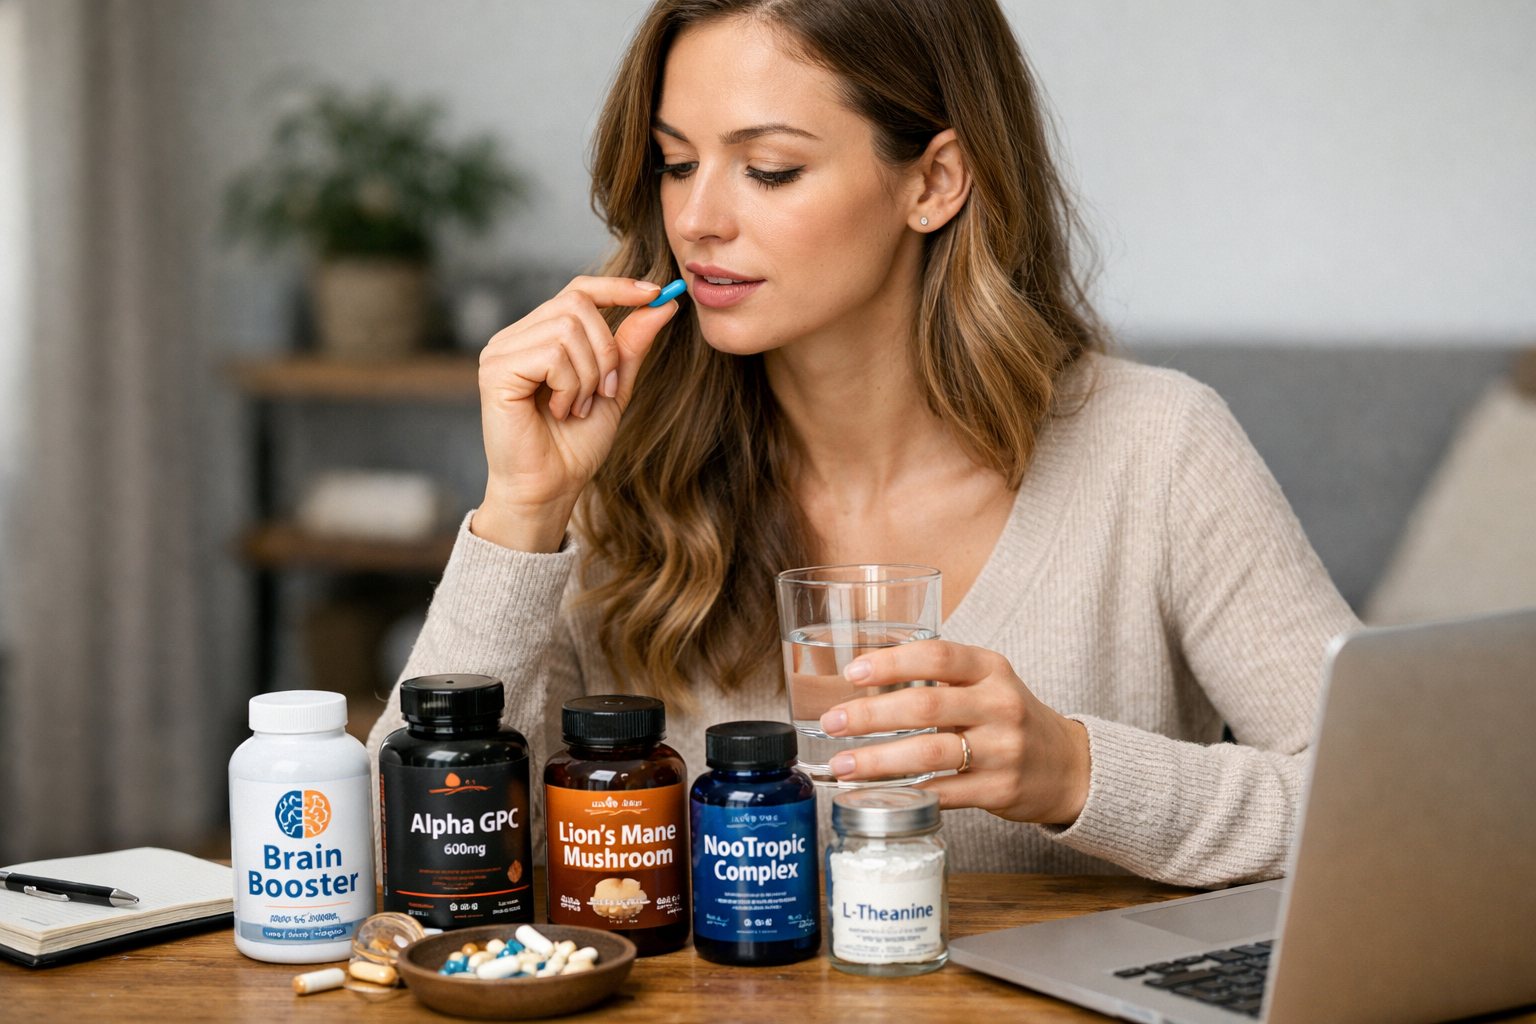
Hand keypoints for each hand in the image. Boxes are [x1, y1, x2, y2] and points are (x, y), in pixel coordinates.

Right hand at [472, 277, 678, 551]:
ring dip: (588, 375)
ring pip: (567, 329)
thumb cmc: (574, 445)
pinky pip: (551, 354)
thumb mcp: (613, 388)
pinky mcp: (496, 371)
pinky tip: (559, 411)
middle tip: (602, 392)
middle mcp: (514, 337)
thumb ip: (630, 346)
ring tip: (576, 408)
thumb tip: (662, 304)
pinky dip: (569, 386)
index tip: (656, 292)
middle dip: (605, 350)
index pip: (577, 290)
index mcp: (539, 336)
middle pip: (577, 305)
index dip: (617, 287)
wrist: (550, 488)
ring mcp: (500, 351)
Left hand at [818, 640, 1090, 824]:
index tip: (853, 672)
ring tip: (843, 764)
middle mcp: (999, 706)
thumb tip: (863, 679)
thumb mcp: (986, 682)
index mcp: (991, 670)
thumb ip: (939, 676)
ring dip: (879, 760)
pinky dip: (908, 792)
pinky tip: (877, 792)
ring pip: (930, 752)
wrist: (1067, 766)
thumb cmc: (1009, 718)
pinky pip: (945, 791)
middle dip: (870, 715)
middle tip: (832, 722)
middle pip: (925, 706)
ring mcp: (1002, 750)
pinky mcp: (1000, 790)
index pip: (937, 655)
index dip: (892, 662)